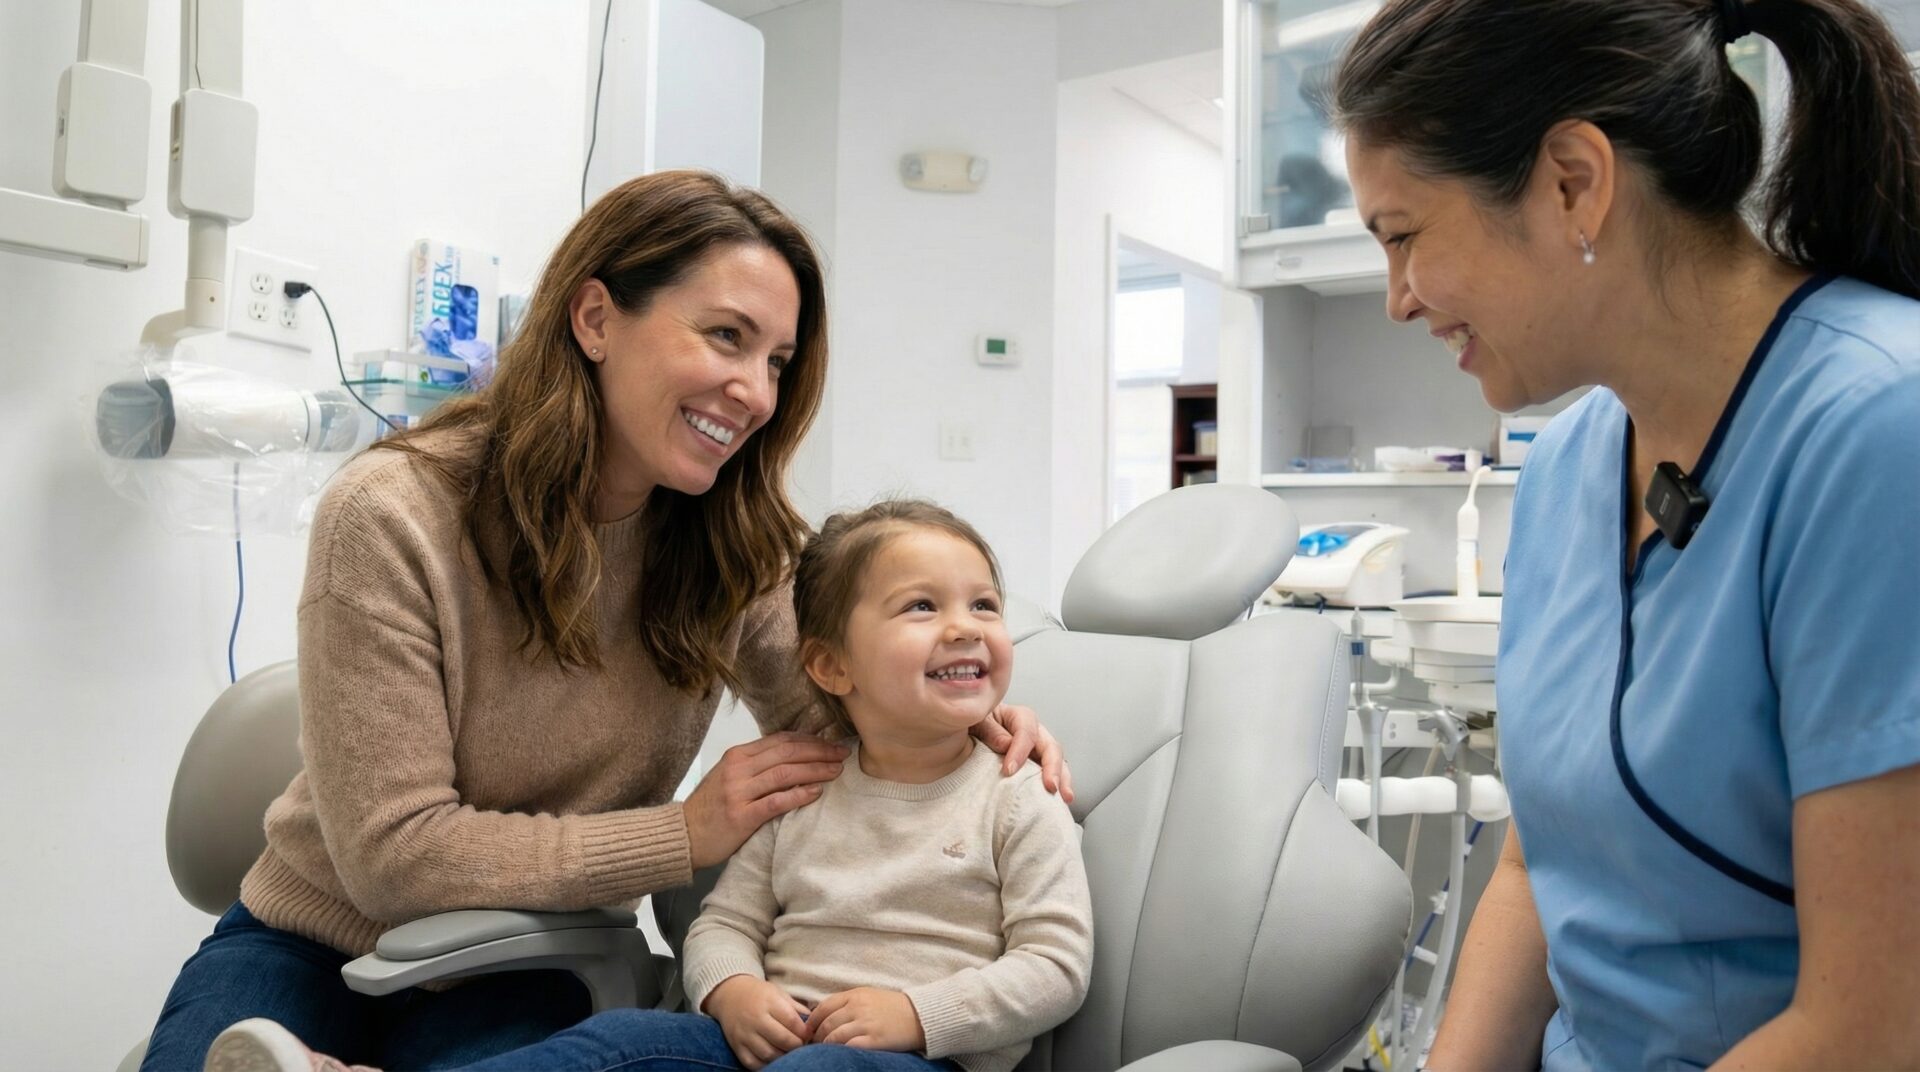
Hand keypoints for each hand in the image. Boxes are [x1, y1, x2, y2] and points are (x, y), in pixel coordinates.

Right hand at [684, 732, 847, 868]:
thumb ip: (756, 765)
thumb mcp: (729, 776)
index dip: (810, 740)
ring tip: (836, 771)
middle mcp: (738, 769)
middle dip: (819, 751)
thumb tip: (794, 756)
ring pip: (785, 773)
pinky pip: (777, 801)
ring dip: (815, 770)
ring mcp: (739, 792)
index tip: (831, 743)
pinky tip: (816, 793)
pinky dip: (799, 795)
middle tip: (842, 754)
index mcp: (737, 755)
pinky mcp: (742, 816)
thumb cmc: (710, 807)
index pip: (780, 740)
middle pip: (787, 753)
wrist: (683, 835)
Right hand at [703, 975, 810, 1069]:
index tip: (809, 1034)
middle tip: (801, 1045)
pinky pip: (753, 1063)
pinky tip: (774, 1059)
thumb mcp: (779, 994)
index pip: (792, 1021)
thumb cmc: (760, 995)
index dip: (805, 1031)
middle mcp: (756, 1019)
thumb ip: (797, 1009)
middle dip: (797, 1046)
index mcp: (769, 1002)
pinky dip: (766, 1065)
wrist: (730, 995)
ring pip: (769, 1054)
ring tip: (789, 1053)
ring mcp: (745, 1034)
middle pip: (783, 1039)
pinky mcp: (737, 1046)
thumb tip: (815, 1023)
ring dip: (784, 1057)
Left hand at [805, 987, 925, 1050]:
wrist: (920, 1015)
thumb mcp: (869, 995)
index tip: (808, 1031)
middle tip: (813, 1044)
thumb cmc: (893, 1006)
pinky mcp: (874, 1040)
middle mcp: (858, 1008)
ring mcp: (866, 1024)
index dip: (812, 1022)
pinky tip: (839, 1054)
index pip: (823, 1007)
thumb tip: (823, 1013)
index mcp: (855, 995)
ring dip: (826, 1046)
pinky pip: (849, 1047)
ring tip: (824, 1051)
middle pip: (826, 1024)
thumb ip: (847, 1002)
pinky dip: (840, 1051)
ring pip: (834, 1037)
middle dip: (816, 1036)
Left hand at [971, 703, 1073, 802]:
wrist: (958, 736)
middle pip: (1049, 745)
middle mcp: (1030, 732)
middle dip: (1052, 766)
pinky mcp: (1033, 765)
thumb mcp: (974, 722)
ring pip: (1056, 761)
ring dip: (1061, 778)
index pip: (1026, 731)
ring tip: (1064, 796)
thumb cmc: (966, 726)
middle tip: (1050, 786)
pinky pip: (1049, 774)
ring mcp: (1035, 749)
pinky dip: (1056, 785)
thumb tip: (1006, 745)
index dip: (1020, 751)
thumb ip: (990, 730)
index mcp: (1015, 716)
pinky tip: (1059, 800)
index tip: (1009, 770)